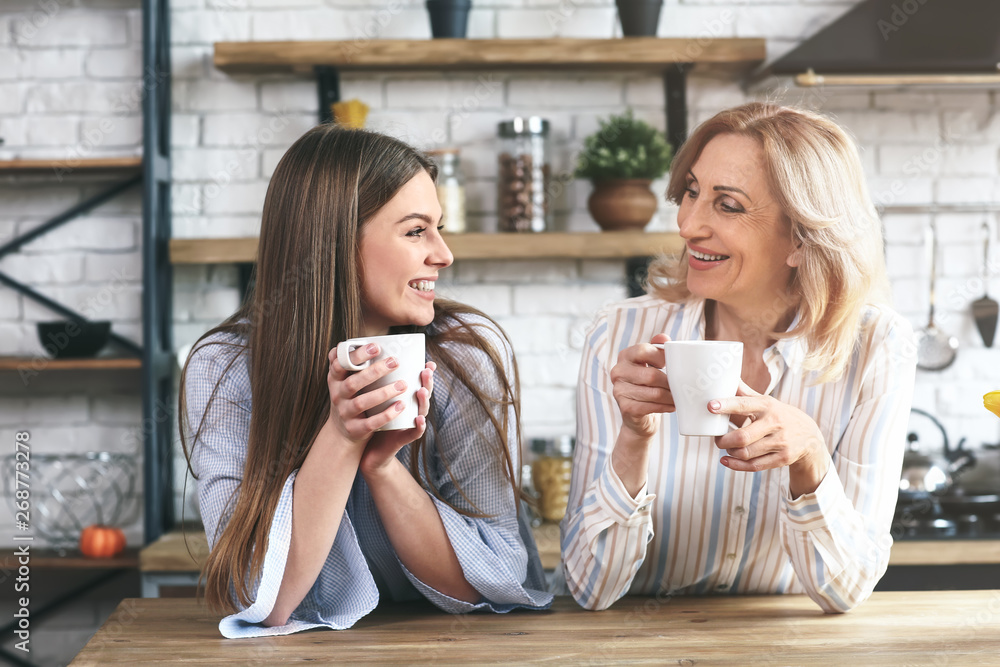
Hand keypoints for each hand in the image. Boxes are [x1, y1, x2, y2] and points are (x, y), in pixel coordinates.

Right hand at [326, 343, 422, 450]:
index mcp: (336, 380)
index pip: (340, 365)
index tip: (376, 346)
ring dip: (383, 393)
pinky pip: (371, 423)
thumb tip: (346, 342)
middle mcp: (338, 396)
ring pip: (362, 402)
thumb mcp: (342, 381)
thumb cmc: (348, 398)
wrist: (341, 432)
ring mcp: (345, 413)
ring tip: (403, 384)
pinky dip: (386, 415)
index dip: (356, 356)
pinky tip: (401, 406)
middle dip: (374, 372)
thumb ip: (346, 364)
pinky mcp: (356, 429)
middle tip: (395, 361)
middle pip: (353, 383)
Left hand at [360, 362, 435, 478]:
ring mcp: (408, 424)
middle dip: (427, 382)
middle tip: (426, 371)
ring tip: (421, 390)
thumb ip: (374, 381)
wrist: (368, 451)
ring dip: (423, 401)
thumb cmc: (371, 420)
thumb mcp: (372, 398)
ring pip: (421, 411)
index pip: (418, 383)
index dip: (425, 373)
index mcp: (404, 398)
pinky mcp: (403, 438)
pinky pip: (414, 432)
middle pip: (423, 394)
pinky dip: (419, 426)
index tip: (428, 362)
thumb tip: (366, 357)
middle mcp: (410, 410)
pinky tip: (418, 419)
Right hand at [610, 333, 671, 438]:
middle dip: (670, 383)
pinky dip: (665, 407)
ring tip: (679, 397)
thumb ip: (657, 349)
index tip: (670, 365)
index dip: (660, 357)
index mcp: (625, 356)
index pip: (643, 351)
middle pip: (651, 375)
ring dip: (670, 396)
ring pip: (654, 393)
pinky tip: (672, 406)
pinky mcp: (626, 407)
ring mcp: (619, 390)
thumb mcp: (651, 364)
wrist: (637, 415)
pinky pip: (651, 406)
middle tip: (682, 387)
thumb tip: (664, 338)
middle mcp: (618, 371)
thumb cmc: (647, 384)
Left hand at [710, 380, 828, 496]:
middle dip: (723, 441)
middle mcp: (774, 423)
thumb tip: (726, 376)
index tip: (710, 406)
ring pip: (746, 453)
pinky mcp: (782, 458)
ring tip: (727, 448)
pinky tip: (726, 460)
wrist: (810, 436)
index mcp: (767, 405)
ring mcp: (780, 442)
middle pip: (742, 437)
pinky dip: (736, 465)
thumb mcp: (767, 402)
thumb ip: (745, 393)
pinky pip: (754, 465)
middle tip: (717, 440)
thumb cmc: (779, 416)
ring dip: (730, 452)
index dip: (726, 405)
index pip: (744, 404)